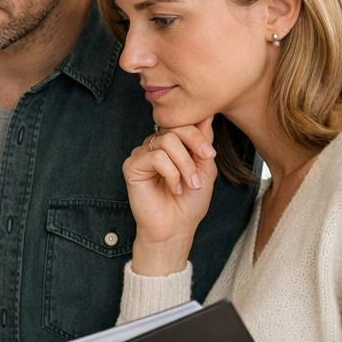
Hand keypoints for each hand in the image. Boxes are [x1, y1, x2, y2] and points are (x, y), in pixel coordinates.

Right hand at [123, 118, 217, 275]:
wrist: (176, 227)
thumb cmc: (189, 202)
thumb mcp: (205, 168)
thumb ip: (204, 142)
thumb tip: (207, 114)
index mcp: (171, 144)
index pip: (182, 123)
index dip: (198, 134)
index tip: (210, 155)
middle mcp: (154, 145)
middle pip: (175, 128)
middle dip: (194, 146)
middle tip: (204, 165)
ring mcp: (142, 154)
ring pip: (166, 141)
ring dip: (184, 165)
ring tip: (189, 184)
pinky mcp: (132, 166)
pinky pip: (155, 157)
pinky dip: (170, 173)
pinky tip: (173, 188)